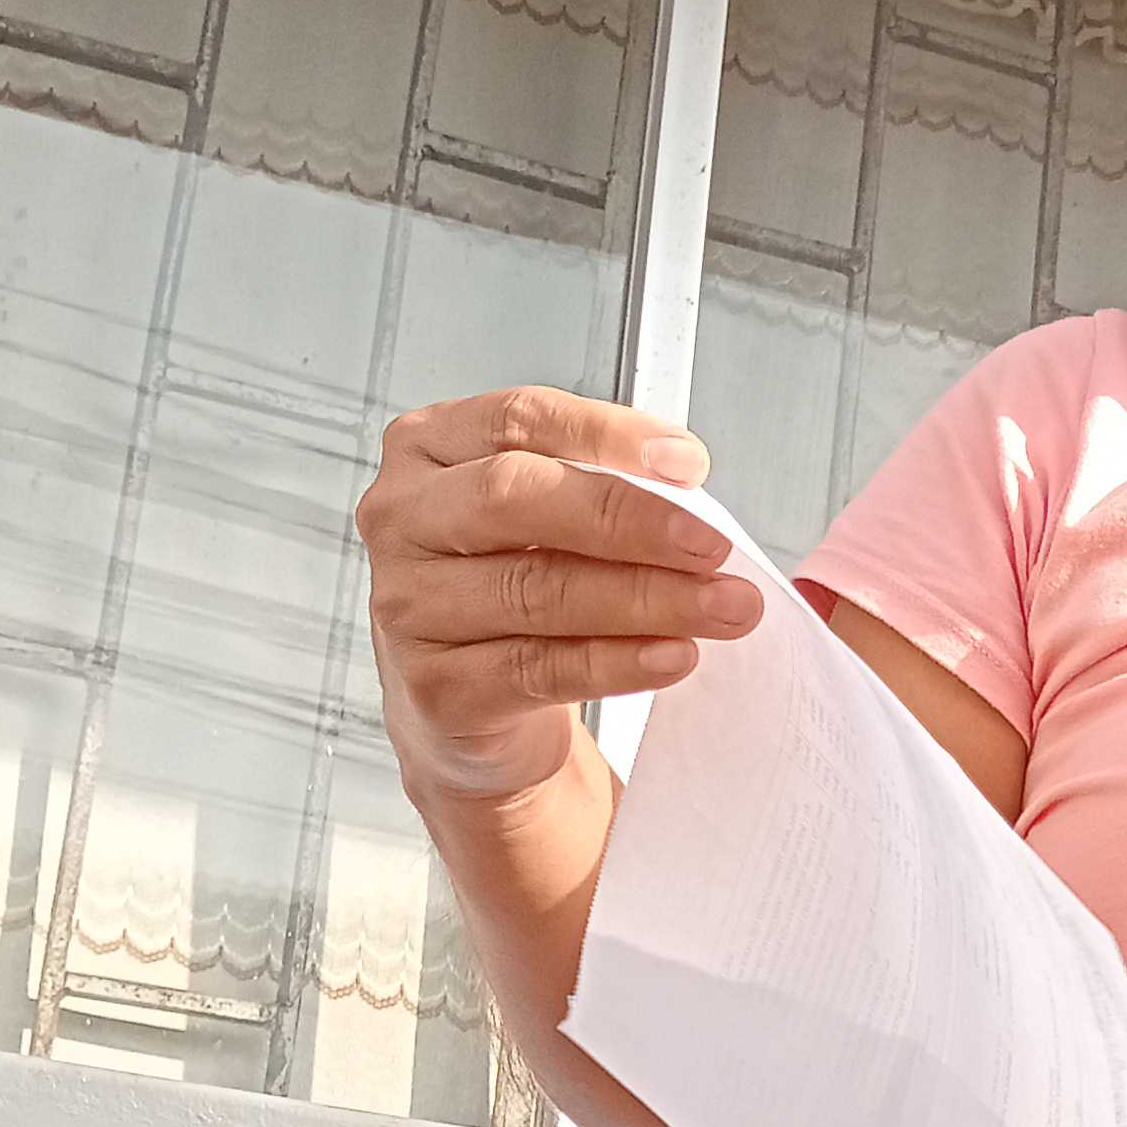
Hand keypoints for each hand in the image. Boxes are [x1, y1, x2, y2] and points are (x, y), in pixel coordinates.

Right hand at [358, 386, 757, 802]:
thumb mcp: (545, 519)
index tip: (688, 463)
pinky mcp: (437, 686)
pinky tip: (673, 656)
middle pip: (516, 498)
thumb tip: (688, 487)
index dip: (607, 435)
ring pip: (536, 590)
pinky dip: (618, 662)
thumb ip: (600, 488)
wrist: (467, 707)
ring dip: (647, 598)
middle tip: (713, 546)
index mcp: (429, 449)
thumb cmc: (513, 586)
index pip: (517, 419)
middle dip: (630, 521)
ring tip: (723, 607)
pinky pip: (540, 669)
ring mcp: (408, 605)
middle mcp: (404, 518)